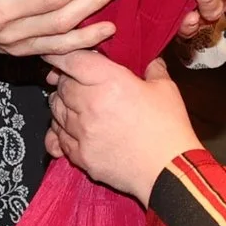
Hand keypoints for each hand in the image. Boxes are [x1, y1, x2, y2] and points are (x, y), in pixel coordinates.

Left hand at [44, 52, 197, 204]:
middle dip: (64, 81)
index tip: (56, 54)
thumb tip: (149, 59)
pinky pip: (59, 138)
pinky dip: (61, 131)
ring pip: (57, 111)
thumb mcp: (165, 89)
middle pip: (61, 86)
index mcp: (110, 82)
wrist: (169, 171)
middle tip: (73, 80)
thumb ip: (152, 68)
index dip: (61, 56)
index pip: (72, 61)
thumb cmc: (169, 130)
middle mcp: (90, 104)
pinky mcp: (82, 156)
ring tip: (72, 103)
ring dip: (61, 105)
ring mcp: (83, 132)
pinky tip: (70, 129)